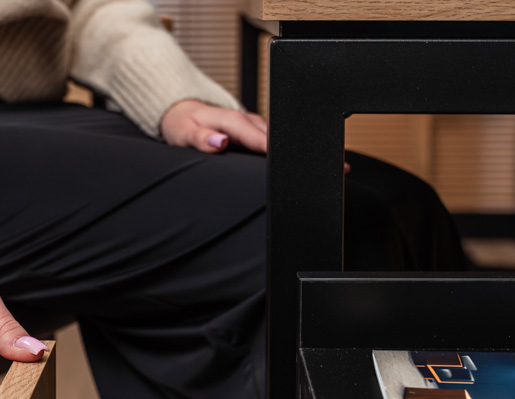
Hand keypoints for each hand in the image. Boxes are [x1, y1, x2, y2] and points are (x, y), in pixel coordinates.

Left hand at [159, 99, 349, 171]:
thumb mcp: (184, 133)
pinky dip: (293, 152)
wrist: (183, 113)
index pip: (258, 136)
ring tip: (332, 168)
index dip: (276, 148)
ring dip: (303, 152)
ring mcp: (255, 126)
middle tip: (328, 167)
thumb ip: (201, 139)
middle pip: (278, 138)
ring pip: (282, 139)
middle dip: (301, 152)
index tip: (291, 161)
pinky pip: (278, 142)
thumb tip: (220, 141)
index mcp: (233, 121)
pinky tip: (311, 164)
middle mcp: (248, 122)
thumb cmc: (184, 125)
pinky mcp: (258, 132)